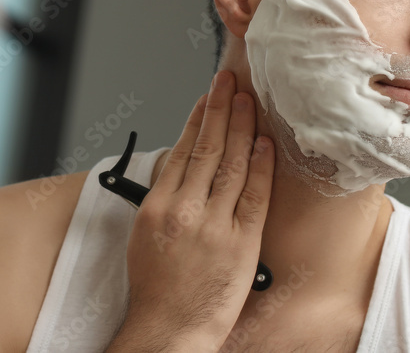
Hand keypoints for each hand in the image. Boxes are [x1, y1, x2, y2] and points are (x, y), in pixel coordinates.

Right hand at [111, 70, 274, 351]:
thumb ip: (164, 199)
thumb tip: (181, 167)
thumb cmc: (155, 289)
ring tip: (247, 99)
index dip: (196, 119)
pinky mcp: (241, 243)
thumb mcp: (145, 235)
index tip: (206, 98)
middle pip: (206, 148)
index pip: (181, 150)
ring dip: (240, 127)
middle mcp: (185, 210)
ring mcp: (214, 226)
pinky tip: (264, 143)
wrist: (168, 329)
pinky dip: (260, 166)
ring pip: (229, 164)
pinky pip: (254, 196)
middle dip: (219, 109)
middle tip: (229, 81)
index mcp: (158, 206)